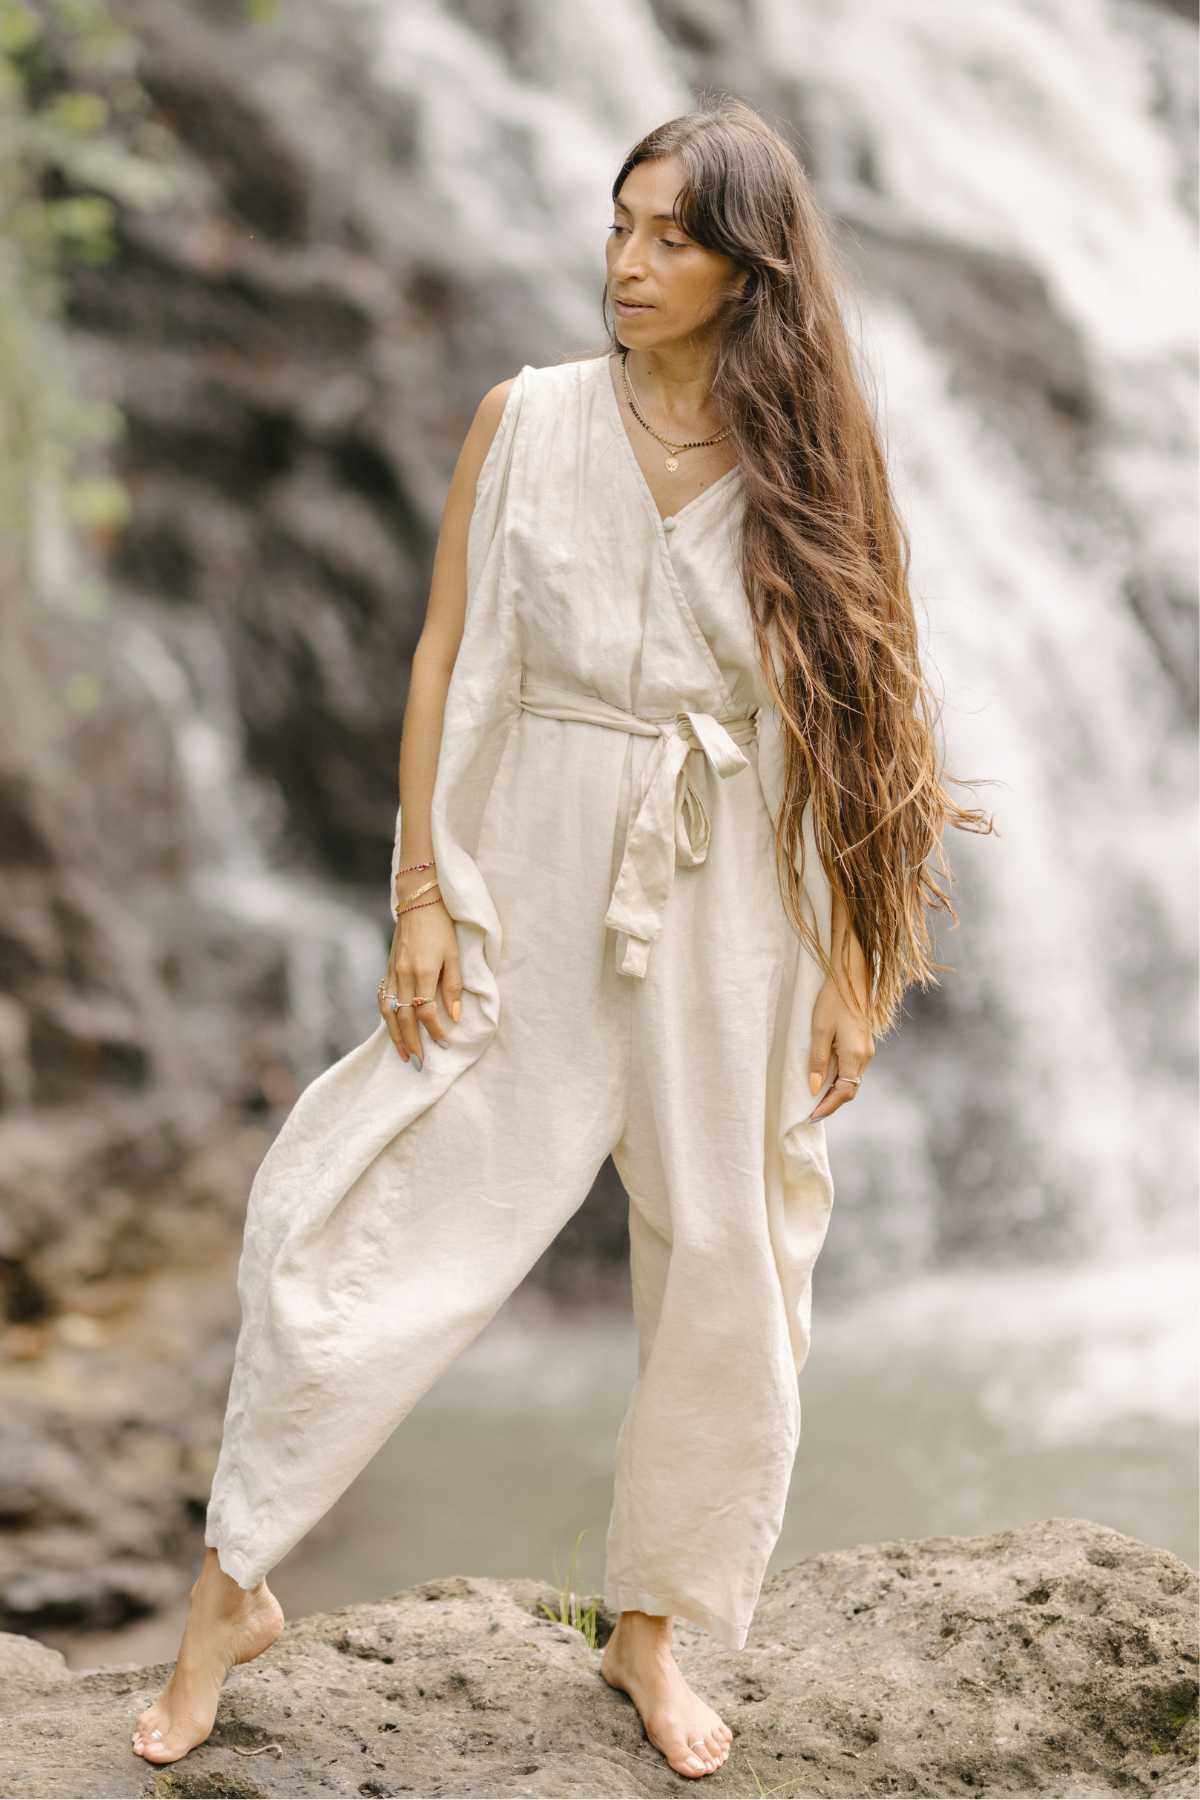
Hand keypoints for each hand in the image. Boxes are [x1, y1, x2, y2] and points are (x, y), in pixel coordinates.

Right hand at [378, 897, 461, 1062]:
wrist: (419, 901)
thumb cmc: (442, 926)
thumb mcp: (454, 955)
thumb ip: (454, 986)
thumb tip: (454, 1016)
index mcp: (423, 972)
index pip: (425, 1012)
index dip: (435, 1031)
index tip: (444, 1044)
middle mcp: (404, 975)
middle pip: (404, 1018)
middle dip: (411, 1043)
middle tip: (418, 1064)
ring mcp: (392, 972)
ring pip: (389, 1012)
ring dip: (395, 1035)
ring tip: (403, 1053)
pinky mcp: (388, 968)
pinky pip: (384, 998)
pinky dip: (387, 1017)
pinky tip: (392, 1027)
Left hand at [807, 946, 874, 1122]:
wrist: (851, 976)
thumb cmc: (833, 1000)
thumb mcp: (819, 1030)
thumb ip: (817, 1061)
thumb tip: (814, 1088)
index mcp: (855, 1055)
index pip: (844, 1092)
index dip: (827, 1106)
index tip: (811, 1117)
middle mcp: (865, 1056)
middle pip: (850, 1088)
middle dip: (831, 1102)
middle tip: (810, 1111)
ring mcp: (867, 1049)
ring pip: (852, 1079)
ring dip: (835, 1090)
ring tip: (815, 1097)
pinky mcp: (863, 1042)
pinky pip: (852, 1068)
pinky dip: (839, 1077)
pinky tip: (825, 1076)